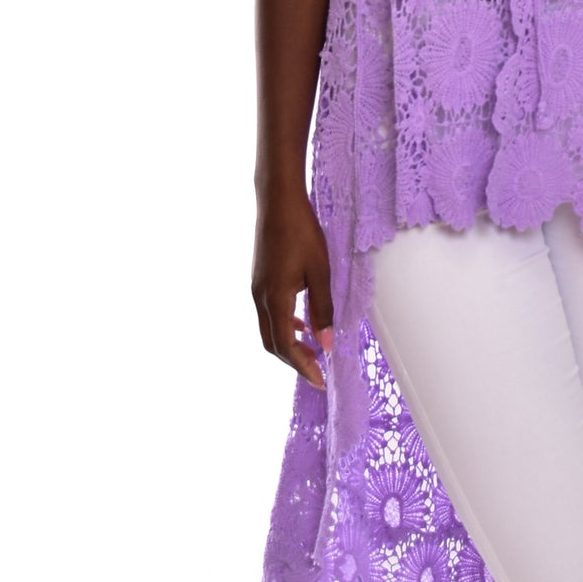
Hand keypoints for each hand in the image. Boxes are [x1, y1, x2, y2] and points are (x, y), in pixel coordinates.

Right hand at [251, 189, 335, 391]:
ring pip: (269, 330)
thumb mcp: (320, 271)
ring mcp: (256, 288)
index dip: (303, 367)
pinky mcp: (258, 280)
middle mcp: (260, 297)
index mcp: (275, 298)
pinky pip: (268, 314)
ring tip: (313, 350)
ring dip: (289, 344)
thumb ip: (323, 309)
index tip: (320, 380)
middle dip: (294, 361)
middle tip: (318, 370)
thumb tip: (326, 343)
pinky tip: (303, 323)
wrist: (277, 201)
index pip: (285, 346)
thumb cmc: (302, 232)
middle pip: (272, 344)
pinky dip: (285, 326)